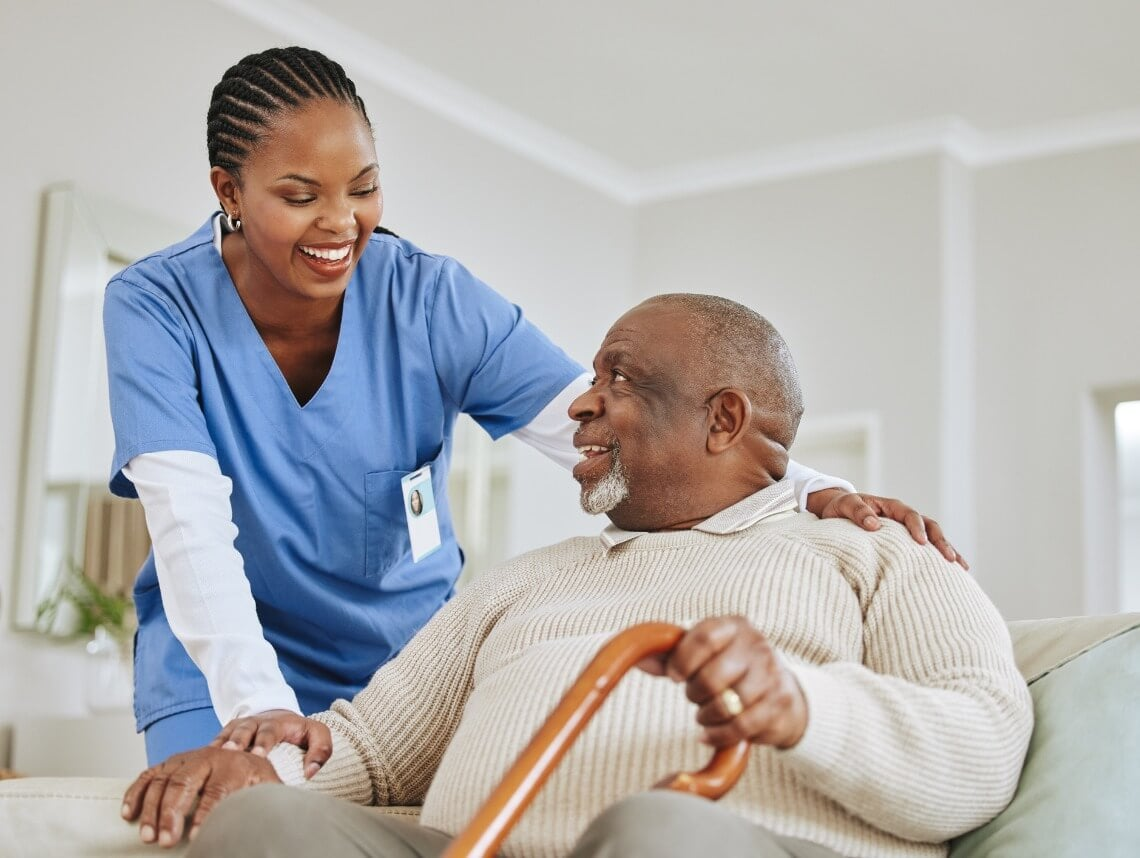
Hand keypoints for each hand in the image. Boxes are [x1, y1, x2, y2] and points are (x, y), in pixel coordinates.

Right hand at [121, 747, 280, 846]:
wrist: (245, 752)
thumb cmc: (254, 777)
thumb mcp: (267, 784)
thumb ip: (268, 796)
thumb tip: (272, 813)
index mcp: (234, 763)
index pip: (217, 790)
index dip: (206, 814)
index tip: (198, 837)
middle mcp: (207, 757)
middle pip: (185, 783)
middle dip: (173, 814)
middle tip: (166, 841)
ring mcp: (185, 758)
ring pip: (163, 780)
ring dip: (152, 809)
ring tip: (149, 836)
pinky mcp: (169, 763)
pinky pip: (148, 775)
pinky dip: (136, 793)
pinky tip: (130, 814)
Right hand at [211, 709, 331, 778]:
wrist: (277, 717)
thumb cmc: (299, 732)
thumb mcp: (317, 734)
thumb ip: (321, 750)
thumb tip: (310, 772)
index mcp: (277, 723)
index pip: (271, 731)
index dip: (264, 742)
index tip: (259, 755)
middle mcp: (255, 723)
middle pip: (245, 730)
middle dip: (239, 741)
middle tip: (232, 754)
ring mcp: (238, 727)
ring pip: (227, 734)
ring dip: (222, 746)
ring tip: (215, 758)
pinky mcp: (226, 734)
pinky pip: (215, 741)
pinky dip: (209, 751)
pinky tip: (202, 762)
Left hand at [637, 616, 806, 748]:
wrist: (781, 690)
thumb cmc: (730, 667)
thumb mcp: (703, 652)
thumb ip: (670, 654)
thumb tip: (638, 659)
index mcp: (734, 625)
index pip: (703, 638)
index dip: (682, 660)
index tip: (674, 676)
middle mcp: (756, 646)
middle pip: (712, 677)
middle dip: (694, 693)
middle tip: (694, 696)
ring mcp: (771, 675)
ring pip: (726, 705)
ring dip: (706, 715)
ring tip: (705, 713)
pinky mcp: (779, 704)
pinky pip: (739, 727)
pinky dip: (717, 734)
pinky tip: (709, 733)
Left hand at [807, 489, 968, 569]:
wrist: (837, 511)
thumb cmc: (841, 508)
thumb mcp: (845, 505)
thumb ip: (858, 512)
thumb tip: (874, 525)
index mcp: (891, 507)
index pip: (910, 516)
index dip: (917, 528)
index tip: (921, 543)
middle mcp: (903, 517)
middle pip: (930, 526)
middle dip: (941, 542)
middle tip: (950, 559)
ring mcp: (907, 529)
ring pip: (933, 538)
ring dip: (948, 550)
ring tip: (962, 568)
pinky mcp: (906, 542)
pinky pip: (926, 549)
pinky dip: (938, 559)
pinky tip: (952, 573)